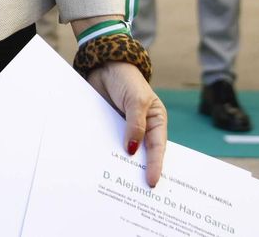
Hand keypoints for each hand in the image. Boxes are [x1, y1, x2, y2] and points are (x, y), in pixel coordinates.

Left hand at [86, 62, 167, 186]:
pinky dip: (105, 153)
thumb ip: (135, 125)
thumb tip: (132, 150)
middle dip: (139, 171)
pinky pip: (108, 143)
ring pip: (123, 151)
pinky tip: (100, 166)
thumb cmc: (127, 79)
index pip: (157, 148)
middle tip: (136, 192)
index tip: (151, 182)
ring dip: (119, 164)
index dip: (155, 165)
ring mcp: (124, 129)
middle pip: (141, 154)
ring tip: (117, 184)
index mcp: (156, 122)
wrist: (103, 65)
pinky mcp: (108, 127)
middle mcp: (142, 128)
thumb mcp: (136, 100)